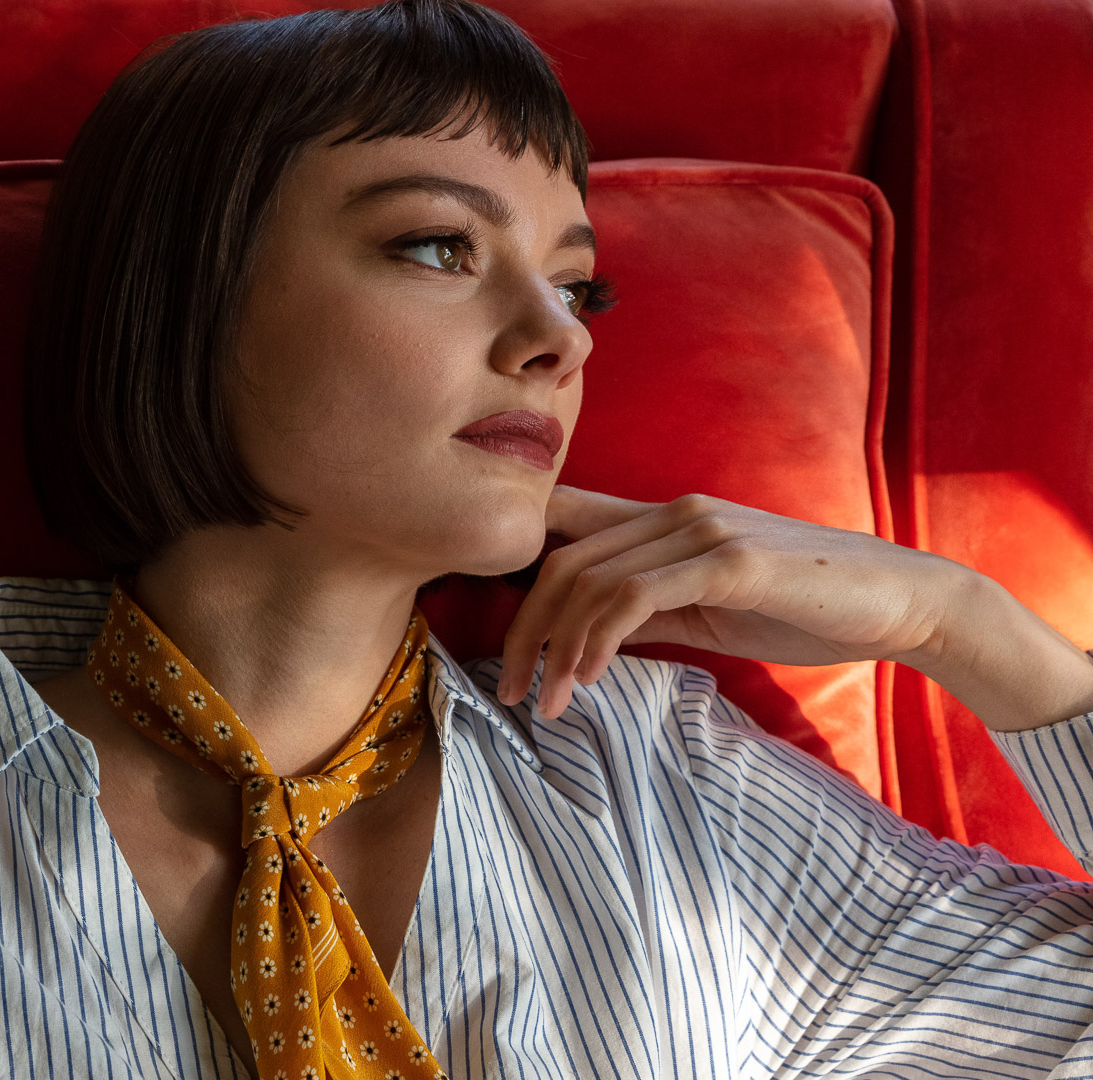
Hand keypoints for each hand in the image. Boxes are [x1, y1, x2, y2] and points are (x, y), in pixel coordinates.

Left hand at [497, 486, 962, 716]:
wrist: (903, 602)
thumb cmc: (806, 606)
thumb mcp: (707, 607)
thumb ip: (647, 609)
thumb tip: (585, 635)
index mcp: (663, 518)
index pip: (562, 525)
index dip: (512, 570)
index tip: (495, 637)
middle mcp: (673, 512)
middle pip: (559, 559)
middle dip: (522, 629)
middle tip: (508, 689)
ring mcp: (701, 532)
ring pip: (589, 579)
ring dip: (555, 647)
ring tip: (545, 702)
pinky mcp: (730, 561)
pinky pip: (637, 595)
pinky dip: (598, 637)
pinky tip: (587, 678)